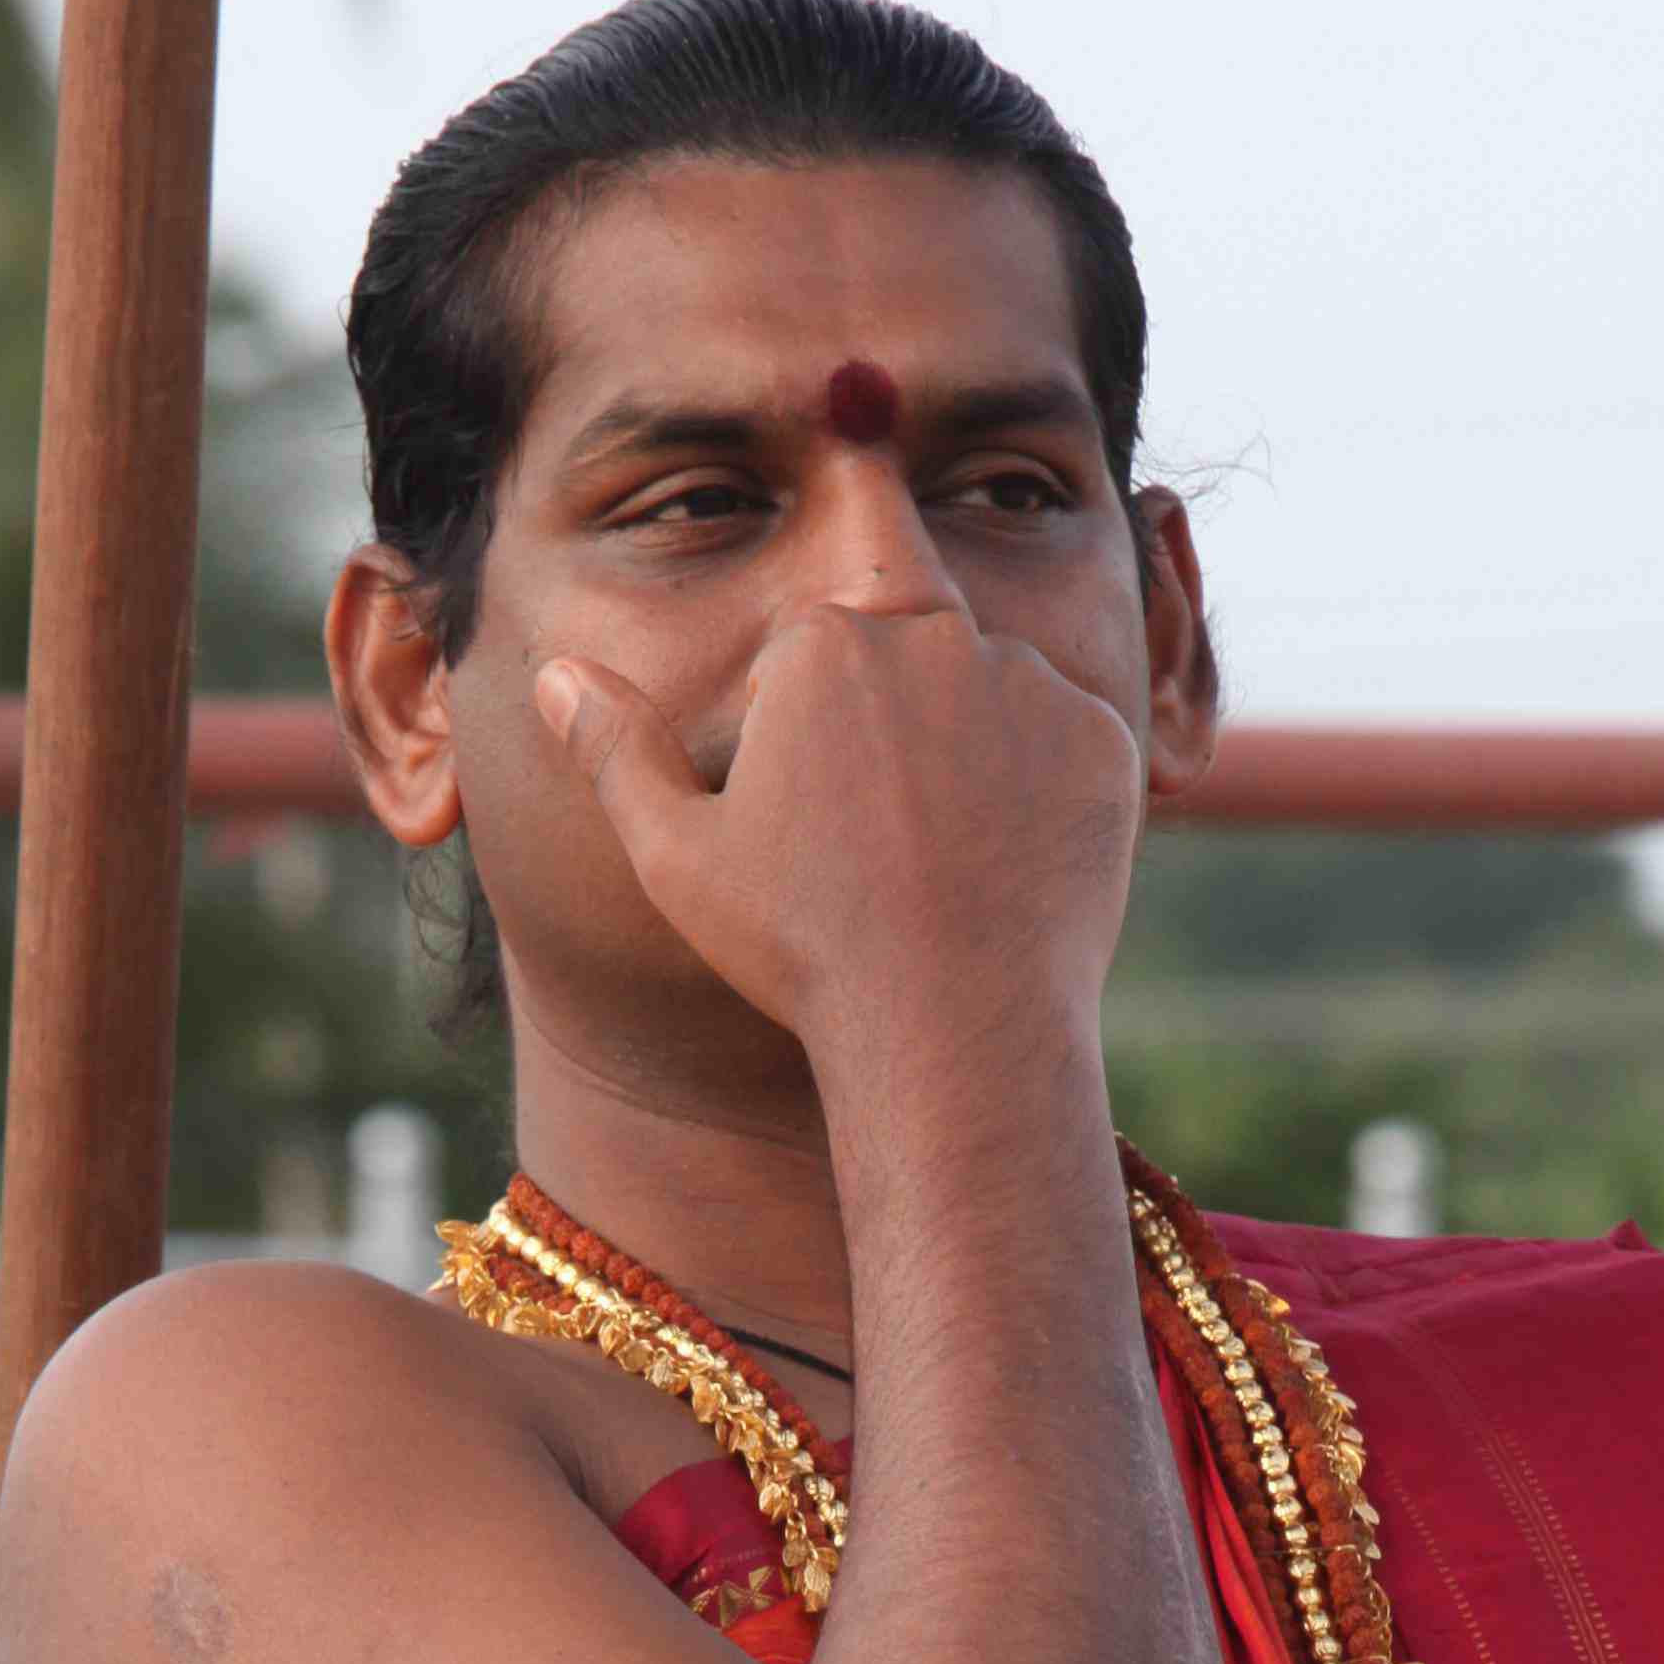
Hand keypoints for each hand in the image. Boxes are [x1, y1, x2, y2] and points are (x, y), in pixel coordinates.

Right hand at [536, 590, 1142, 1066]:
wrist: (952, 1029)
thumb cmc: (802, 950)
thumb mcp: (678, 859)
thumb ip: (617, 750)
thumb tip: (559, 672)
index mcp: (824, 640)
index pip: (813, 655)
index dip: (806, 741)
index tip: (815, 823)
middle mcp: (935, 634)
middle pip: (905, 656)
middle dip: (892, 731)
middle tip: (882, 849)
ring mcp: (1031, 682)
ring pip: (989, 693)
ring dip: (969, 753)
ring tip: (945, 867)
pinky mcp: (1104, 739)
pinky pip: (1065, 742)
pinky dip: (1042, 794)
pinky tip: (1005, 872)